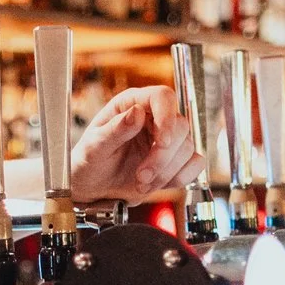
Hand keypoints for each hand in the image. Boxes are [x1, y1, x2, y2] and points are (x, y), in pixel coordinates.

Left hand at [68, 86, 201, 203]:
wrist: (93, 188)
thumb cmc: (88, 162)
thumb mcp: (93, 147)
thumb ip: (114, 129)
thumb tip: (135, 112)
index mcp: (131, 104)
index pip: (163, 97)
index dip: (167, 117)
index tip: (162, 142)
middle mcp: (152, 118)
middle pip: (179, 126)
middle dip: (162, 157)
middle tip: (141, 176)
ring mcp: (166, 139)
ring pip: (187, 148)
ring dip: (166, 172)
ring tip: (141, 183)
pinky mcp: (175, 160)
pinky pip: (195, 164)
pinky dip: (180, 177)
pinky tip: (159, 184)